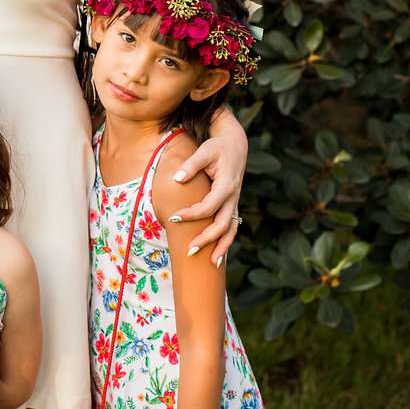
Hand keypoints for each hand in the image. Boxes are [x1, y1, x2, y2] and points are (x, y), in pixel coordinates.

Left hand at [169, 114, 246, 265]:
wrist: (235, 145)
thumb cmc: (217, 147)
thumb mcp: (204, 151)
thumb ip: (191, 165)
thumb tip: (176, 179)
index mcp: (227, 185)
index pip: (209, 206)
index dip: (192, 214)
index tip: (174, 218)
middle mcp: (233, 197)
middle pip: (222, 224)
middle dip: (207, 239)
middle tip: (189, 250)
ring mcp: (234, 203)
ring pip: (231, 229)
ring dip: (221, 246)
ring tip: (211, 263)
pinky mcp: (232, 205)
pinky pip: (231, 227)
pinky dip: (226, 241)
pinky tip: (218, 256)